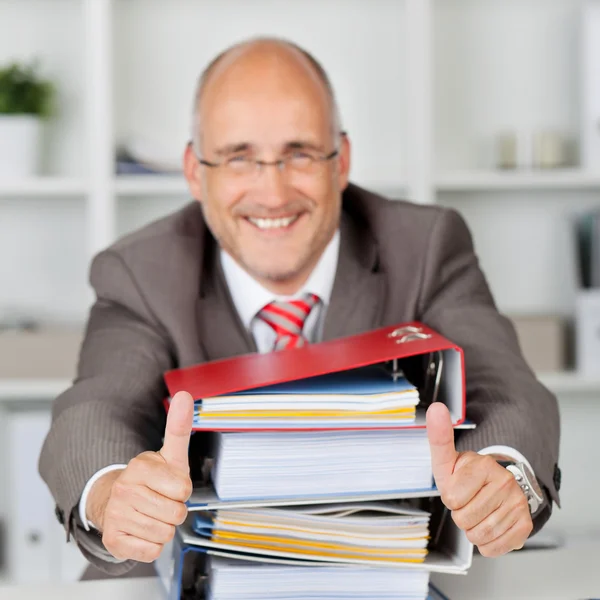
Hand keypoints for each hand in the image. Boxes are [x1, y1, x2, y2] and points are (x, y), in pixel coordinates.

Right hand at [87, 391, 194, 562]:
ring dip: (164, 528)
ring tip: (152, 514)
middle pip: (176, 514)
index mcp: (140, 466)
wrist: (116, 502)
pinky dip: (152, 545)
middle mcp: (124, 490)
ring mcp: (116, 515)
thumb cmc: (152, 479)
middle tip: (161, 502)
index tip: (170, 485)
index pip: (183, 489)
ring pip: (165, 533)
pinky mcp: (113, 540)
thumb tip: (185, 394)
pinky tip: (141, 531)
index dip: (182, 491)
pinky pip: (151, 551)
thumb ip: (179, 427)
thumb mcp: (169, 454)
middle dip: (174, 510)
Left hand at [426, 403, 532, 556]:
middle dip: (460, 514)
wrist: (494, 488)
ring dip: (473, 529)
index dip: (450, 498)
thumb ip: (439, 437)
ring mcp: (517, 502)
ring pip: (479, 534)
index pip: (452, 498)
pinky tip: (490, 524)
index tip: (457, 487)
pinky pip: (495, 547)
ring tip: (478, 511)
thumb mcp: (447, 460)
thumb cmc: (465, 476)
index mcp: (482, 464)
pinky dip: (487, 543)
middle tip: (468, 501)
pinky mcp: (525, 524)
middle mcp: (504, 481)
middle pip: (464, 519)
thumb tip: (436, 408)